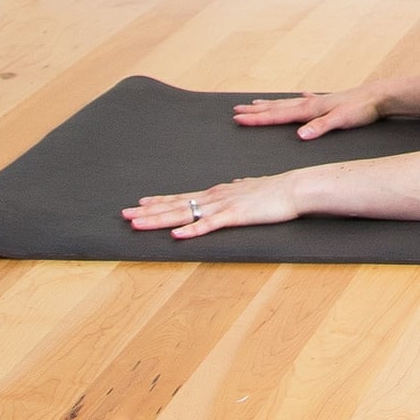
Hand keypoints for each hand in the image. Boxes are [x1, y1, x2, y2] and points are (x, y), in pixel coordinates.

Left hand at [123, 172, 304, 236]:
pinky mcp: (235, 216)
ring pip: (185, 214)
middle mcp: (215, 197)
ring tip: (138, 223)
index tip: (139, 204)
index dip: (160, 202)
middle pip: (176, 205)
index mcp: (217, 193)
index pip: (182, 197)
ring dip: (160, 220)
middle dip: (149, 211)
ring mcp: (223, 206)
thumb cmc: (274, 190)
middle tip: (124, 214)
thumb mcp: (251, 188)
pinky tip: (177, 236)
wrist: (294, 188)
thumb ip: (239, 188)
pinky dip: (192, 230)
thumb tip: (233, 183)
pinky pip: (209, 225)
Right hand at [231, 84, 382, 138]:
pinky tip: (300, 95)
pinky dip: (298, 100)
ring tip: (256, 103)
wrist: (380, 96)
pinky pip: (307, 100)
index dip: (257, 119)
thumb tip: (300, 135)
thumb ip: (321, 127)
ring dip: (271, 104)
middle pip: (278, 107)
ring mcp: (319, 101)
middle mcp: (311, 103)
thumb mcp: (342, 120)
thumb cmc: (362, 109)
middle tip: (236, 111)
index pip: (278, 115)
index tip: (238, 119)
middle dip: (256, 111)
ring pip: (289, 103)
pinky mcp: (330, 102)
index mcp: (311, 109)